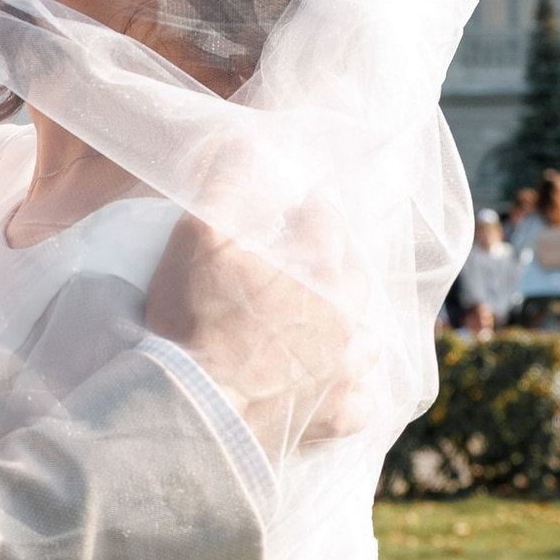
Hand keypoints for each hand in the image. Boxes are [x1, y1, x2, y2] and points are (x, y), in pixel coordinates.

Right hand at [145, 203, 376, 458]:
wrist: (192, 413)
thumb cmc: (192, 321)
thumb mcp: (198, 235)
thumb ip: (227, 182)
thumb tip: (244, 142)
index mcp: (321, 268)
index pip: (325, 219)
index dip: (300, 210)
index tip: (279, 213)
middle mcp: (347, 316)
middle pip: (353, 273)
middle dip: (330, 260)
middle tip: (294, 262)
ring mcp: (345, 371)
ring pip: (367, 337)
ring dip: (349, 322)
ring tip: (320, 319)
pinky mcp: (335, 417)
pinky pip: (361, 401)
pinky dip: (352, 390)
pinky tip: (333, 384)